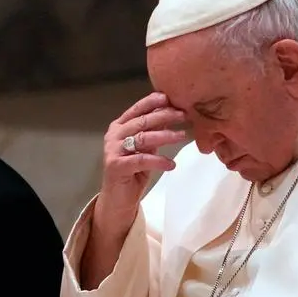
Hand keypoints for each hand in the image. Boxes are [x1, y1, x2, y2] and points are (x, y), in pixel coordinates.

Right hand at [97, 93, 185, 223]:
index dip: (153, 102)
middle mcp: (114, 135)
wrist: (118, 199)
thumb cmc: (134, 171)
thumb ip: (153, 132)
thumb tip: (171, 113)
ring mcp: (113, 150)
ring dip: (165, 136)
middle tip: (184, 115)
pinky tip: (171, 164)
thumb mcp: (146, 148)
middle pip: (142, 121)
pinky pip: (141, 160)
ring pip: (142, 138)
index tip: (171, 97)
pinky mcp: (116, 166)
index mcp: (120, 127)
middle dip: (164, 116)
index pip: (137, 110)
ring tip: (182, 136)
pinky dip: (158, 161)